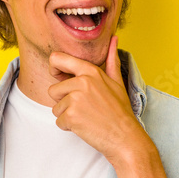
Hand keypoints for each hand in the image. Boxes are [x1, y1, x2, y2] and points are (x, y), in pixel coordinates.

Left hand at [47, 36, 152, 164]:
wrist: (125, 138)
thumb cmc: (120, 111)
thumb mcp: (117, 82)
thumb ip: (111, 60)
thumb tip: (114, 39)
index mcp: (90, 71)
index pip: (56, 59)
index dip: (54, 70)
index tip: (61, 80)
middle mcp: (82, 82)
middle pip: (53, 90)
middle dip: (64, 102)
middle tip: (84, 108)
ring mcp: (76, 99)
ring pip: (55, 107)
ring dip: (67, 116)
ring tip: (87, 117)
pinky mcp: (71, 116)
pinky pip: (59, 122)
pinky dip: (69, 127)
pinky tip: (85, 126)